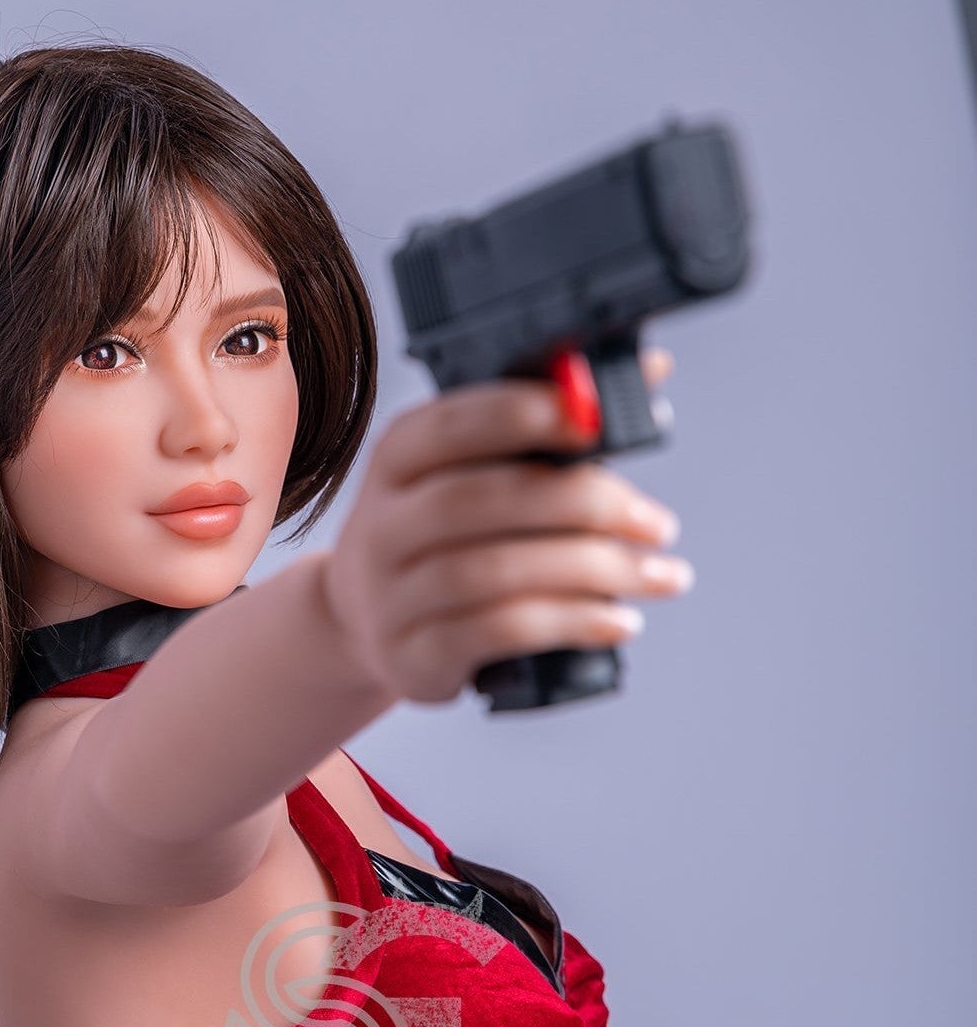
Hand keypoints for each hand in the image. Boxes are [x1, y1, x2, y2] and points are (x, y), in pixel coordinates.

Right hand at [318, 346, 689, 705]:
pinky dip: (568, 623)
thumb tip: (648, 370)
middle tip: (657, 523)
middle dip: (584, 504)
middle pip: (482, 500)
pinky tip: (616, 620)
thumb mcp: (472, 474)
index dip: (521, 414)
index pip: (452, 424)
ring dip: (592, 572)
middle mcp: (383, 524)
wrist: (368, 626)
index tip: (593, 420)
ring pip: (495, 573)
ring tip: (657, 576)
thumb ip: (547, 429)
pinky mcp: (415, 656)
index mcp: (398, 458)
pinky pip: (498, 633)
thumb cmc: (445, 537)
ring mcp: (392, 596)